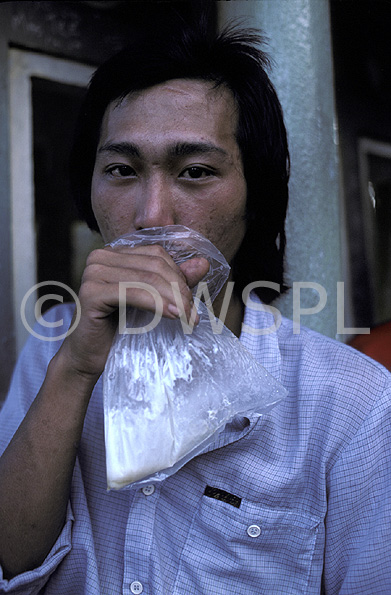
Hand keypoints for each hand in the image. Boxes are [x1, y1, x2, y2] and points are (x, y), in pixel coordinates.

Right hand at [57, 244, 208, 380]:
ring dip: (173, 299)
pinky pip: (132, 293)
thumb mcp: (152, 301)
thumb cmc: (120, 329)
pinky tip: (172, 317)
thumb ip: (174, 280)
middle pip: (154, 265)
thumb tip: (203, 263)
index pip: (157, 254)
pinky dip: (156, 304)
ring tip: (188, 318)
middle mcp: (101, 256)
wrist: (89, 357)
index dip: (179, 276)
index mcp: (115, 253)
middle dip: (179, 289)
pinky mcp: (90, 292)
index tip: (191, 302)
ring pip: (147, 278)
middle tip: (193, 314)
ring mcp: (93, 272)